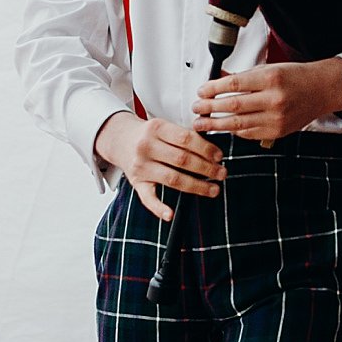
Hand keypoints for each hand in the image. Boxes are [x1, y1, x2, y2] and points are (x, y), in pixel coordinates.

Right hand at [95, 111, 223, 221]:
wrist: (120, 139)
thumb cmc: (150, 134)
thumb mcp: (164, 126)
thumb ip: (185, 135)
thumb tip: (214, 150)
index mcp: (156, 128)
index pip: (186, 139)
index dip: (206, 149)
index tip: (220, 156)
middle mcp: (146, 146)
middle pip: (182, 159)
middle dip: (206, 168)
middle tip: (222, 173)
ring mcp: (140, 166)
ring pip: (172, 178)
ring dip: (197, 186)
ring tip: (214, 189)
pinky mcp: (136, 182)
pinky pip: (147, 198)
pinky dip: (158, 208)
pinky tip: (171, 214)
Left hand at [195, 56, 341, 144]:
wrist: (322, 90)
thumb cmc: (295, 77)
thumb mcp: (269, 68)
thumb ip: (242, 77)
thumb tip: (216, 79)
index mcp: (270, 78)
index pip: (234, 85)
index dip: (213, 89)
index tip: (200, 92)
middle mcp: (274, 99)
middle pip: (233, 106)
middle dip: (209, 108)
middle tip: (195, 109)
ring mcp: (277, 118)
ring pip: (238, 124)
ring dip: (216, 124)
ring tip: (201, 124)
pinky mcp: (278, 132)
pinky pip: (249, 134)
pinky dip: (234, 131)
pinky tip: (224, 128)